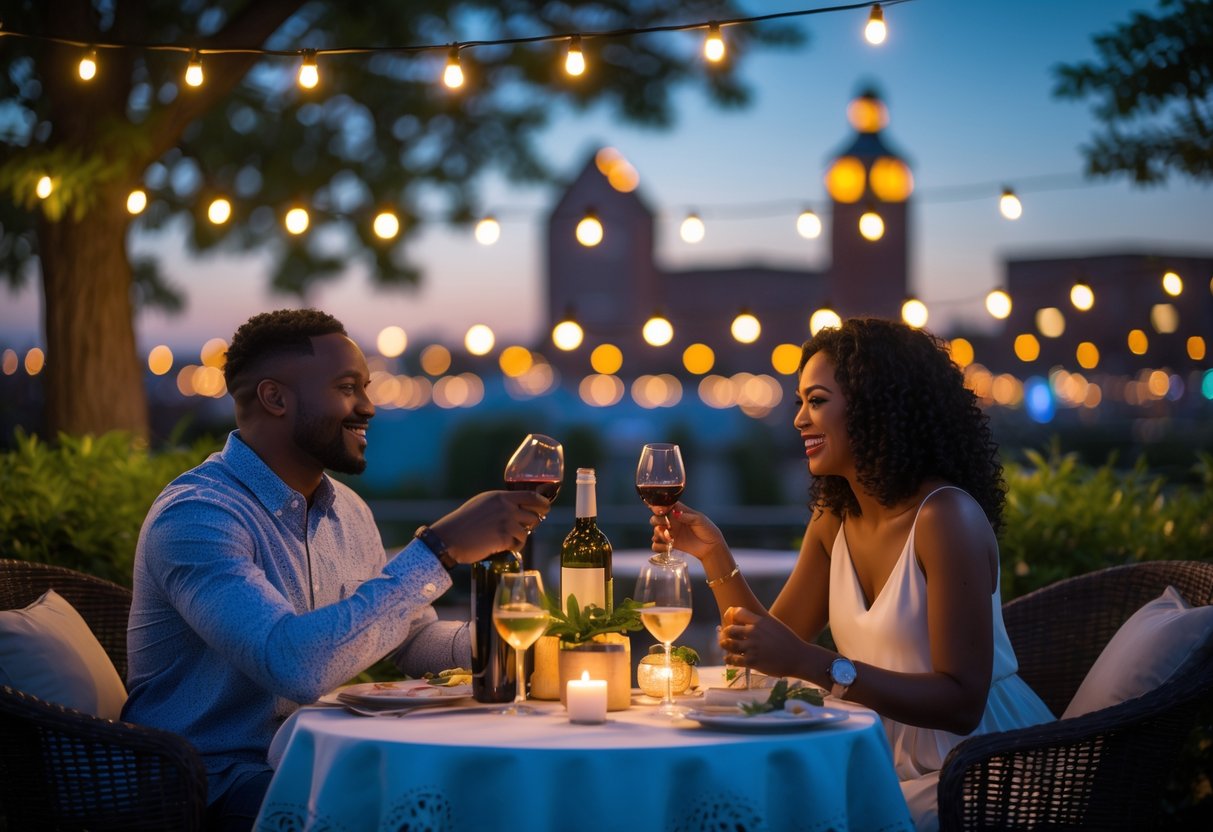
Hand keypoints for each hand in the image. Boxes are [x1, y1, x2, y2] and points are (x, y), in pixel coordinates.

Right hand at [429, 490, 550, 563]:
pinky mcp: (503, 539)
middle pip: (534, 515)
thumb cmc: (463, 522)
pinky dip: (514, 546)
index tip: (545, 508)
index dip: (543, 503)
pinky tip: (504, 546)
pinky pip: (518, 544)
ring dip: (521, 537)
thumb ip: (501, 503)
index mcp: (501, 497)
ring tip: (509, 539)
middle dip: (533, 523)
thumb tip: (518, 509)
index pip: (531, 497)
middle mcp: (506, 508)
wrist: (449, 538)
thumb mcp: (482, 504)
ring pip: (527, 531)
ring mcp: (506, 523)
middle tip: (527, 527)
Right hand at [650, 502, 725, 561]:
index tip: (661, 511)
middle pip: (655, 518)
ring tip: (669, 539)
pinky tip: (668, 547)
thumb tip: (675, 514)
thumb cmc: (707, 530)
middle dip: (657, 521)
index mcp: (678, 511)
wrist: (711, 547)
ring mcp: (669, 534)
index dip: (659, 506)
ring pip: (655, 531)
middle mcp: (671, 521)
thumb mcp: (700, 520)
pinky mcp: (669, 545)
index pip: (664, 505)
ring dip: (658, 534)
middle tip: (666, 526)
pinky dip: (659, 546)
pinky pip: (656, 545)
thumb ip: (688, 516)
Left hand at [719, 606, 815, 680]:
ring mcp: (752, 647)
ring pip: (728, 644)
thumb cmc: (789, 641)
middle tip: (725, 637)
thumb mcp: (775, 625)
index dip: (731, 616)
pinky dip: (729, 659)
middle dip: (726, 633)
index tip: (729, 620)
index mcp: (760, 621)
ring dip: (725, 646)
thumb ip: (761, 623)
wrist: (799, 658)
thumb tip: (750, 623)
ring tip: (726, 646)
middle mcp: (753, 632)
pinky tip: (729, 659)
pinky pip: (733, 659)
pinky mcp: (752, 661)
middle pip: (729, 629)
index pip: (737, 612)